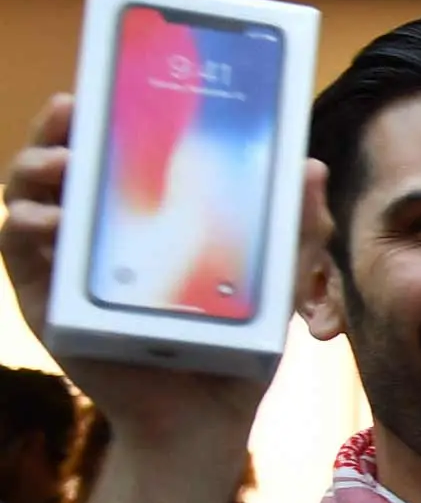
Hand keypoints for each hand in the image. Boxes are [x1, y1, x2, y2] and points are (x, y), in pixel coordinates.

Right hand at [2, 95, 313, 457]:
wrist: (209, 416)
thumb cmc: (236, 340)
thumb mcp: (277, 276)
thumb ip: (295, 224)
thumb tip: (309, 167)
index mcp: (144, 218)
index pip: (112, 153)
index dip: (100, 116)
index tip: (102, 86)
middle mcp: (99, 236)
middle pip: (59, 167)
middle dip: (56, 131)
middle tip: (71, 110)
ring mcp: (68, 270)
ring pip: (29, 203)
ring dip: (34, 172)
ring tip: (62, 165)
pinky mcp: (50, 307)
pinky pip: (21, 259)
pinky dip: (26, 230)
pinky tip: (50, 219)